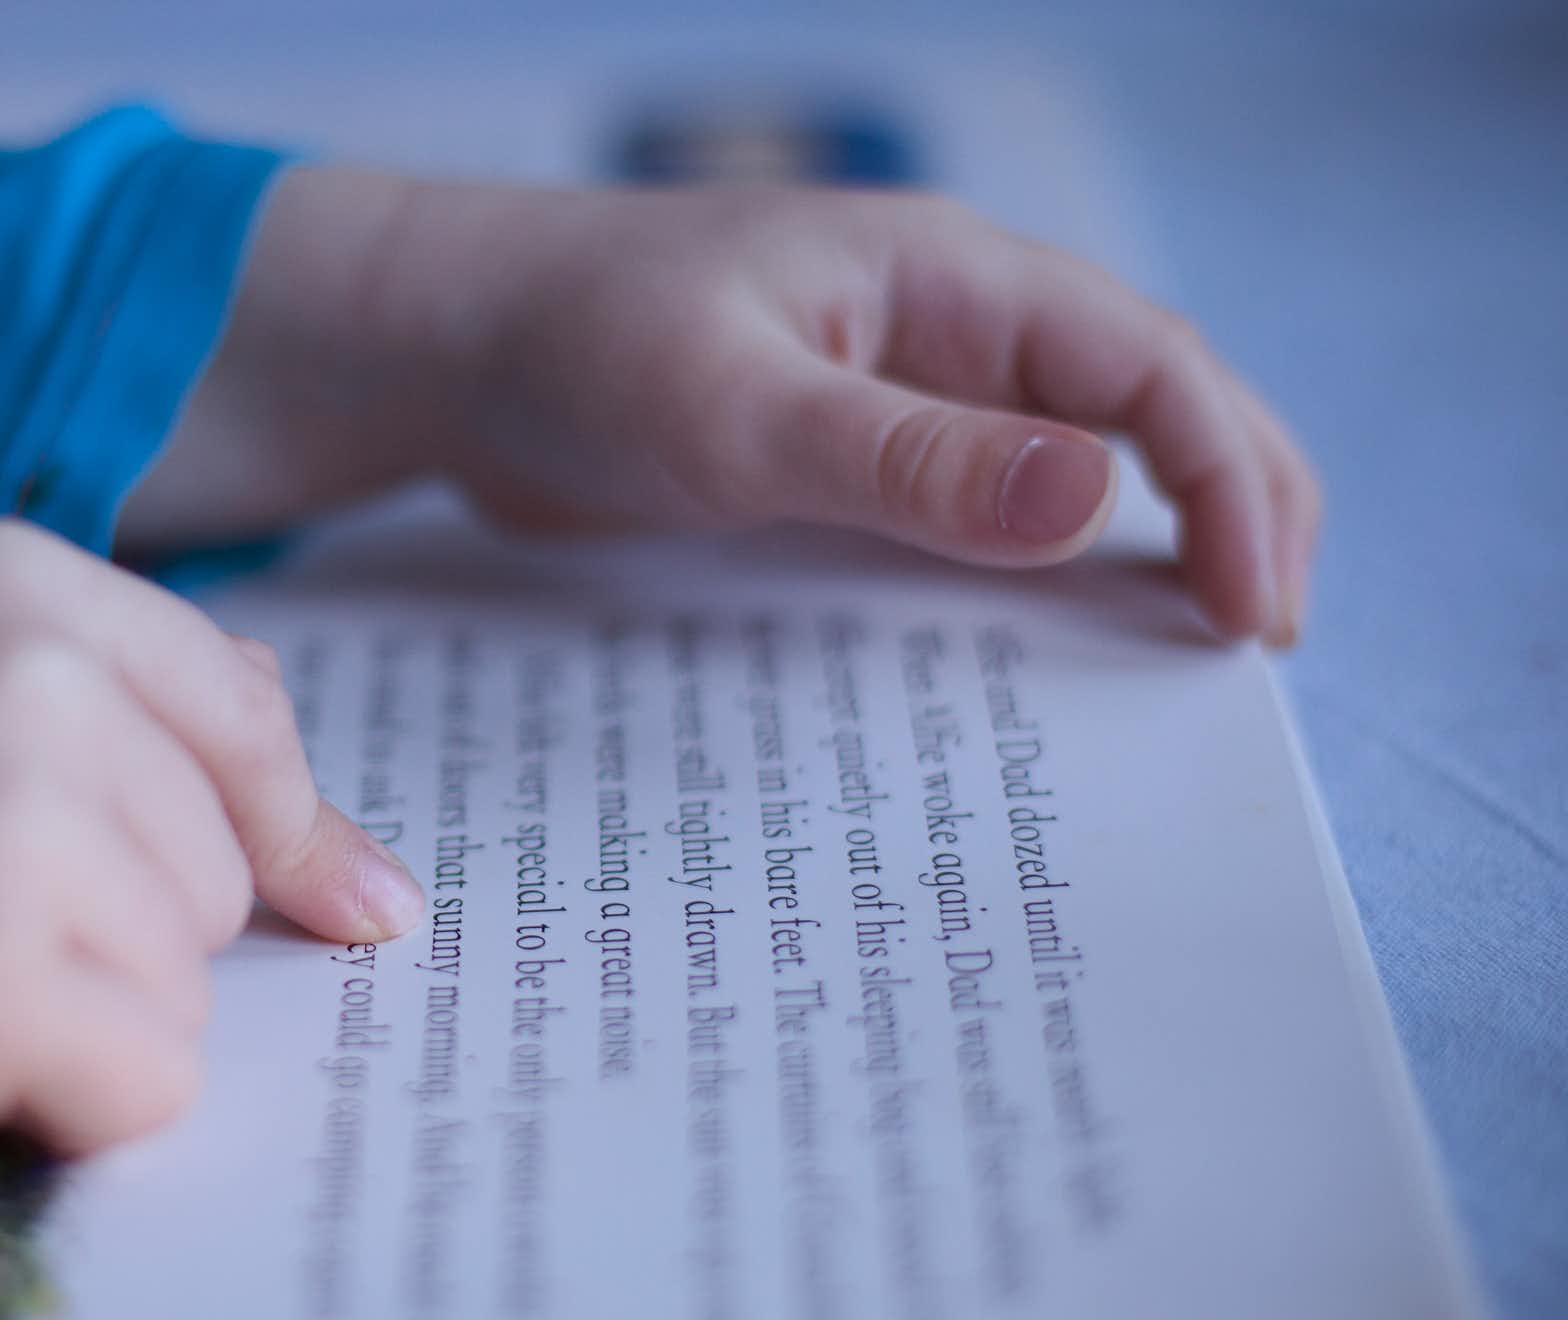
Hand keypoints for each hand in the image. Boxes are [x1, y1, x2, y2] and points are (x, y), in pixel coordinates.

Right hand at [0, 519, 422, 1158]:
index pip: (244, 709)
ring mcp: (8, 825)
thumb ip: (116, 702)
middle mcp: (26, 679)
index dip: (287, 823)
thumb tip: (345, 848)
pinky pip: (147, 1079)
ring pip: (185, 979)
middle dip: (123, 922)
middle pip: (219, 865)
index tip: (346, 900)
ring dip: (81, 1010)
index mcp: (8, 579)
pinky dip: (67, 1099)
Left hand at [130, 170, 1317, 645]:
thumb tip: (1096, 502)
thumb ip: (907, 460)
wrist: (444, 352)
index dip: (1229, 483)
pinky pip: (964, 518)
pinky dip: (1021, 582)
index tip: (1250, 614)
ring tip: (1182, 659)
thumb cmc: (572, 344)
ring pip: (1065, 465)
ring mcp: (893, 395)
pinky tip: (1028, 661)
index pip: (1150, 368)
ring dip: (1136, 549)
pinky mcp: (836, 461)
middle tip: (1253, 647)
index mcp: (947, 279)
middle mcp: (943, 329)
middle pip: (1145, 408)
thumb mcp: (737, 410)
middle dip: (1228, 511)